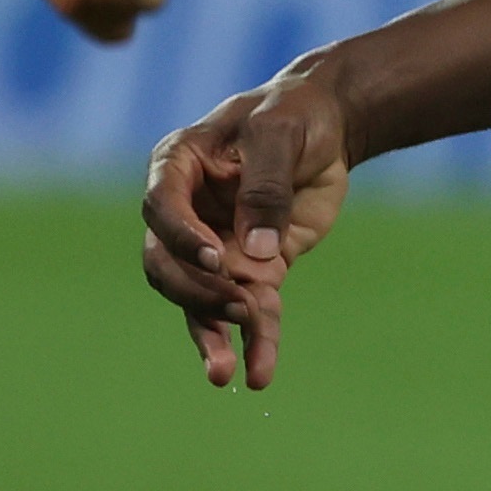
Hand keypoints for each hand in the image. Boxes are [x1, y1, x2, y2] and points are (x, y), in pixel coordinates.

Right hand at [140, 60, 354, 389]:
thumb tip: (260, 254)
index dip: (181, 238)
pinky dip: (254, 342)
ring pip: (199, 301)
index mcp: (178, 167)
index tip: (216, 259)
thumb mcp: (280, 135)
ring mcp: (217, 247)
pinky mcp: (253, 271)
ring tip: (224, 374)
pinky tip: (259, 375)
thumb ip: (265, 187)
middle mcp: (187, 214)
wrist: (330, 128)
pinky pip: (248, 313)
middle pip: (168, 265)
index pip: (161, 209)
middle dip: (196, 293)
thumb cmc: (295, 116)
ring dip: (210, 335)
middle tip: (236, 307)